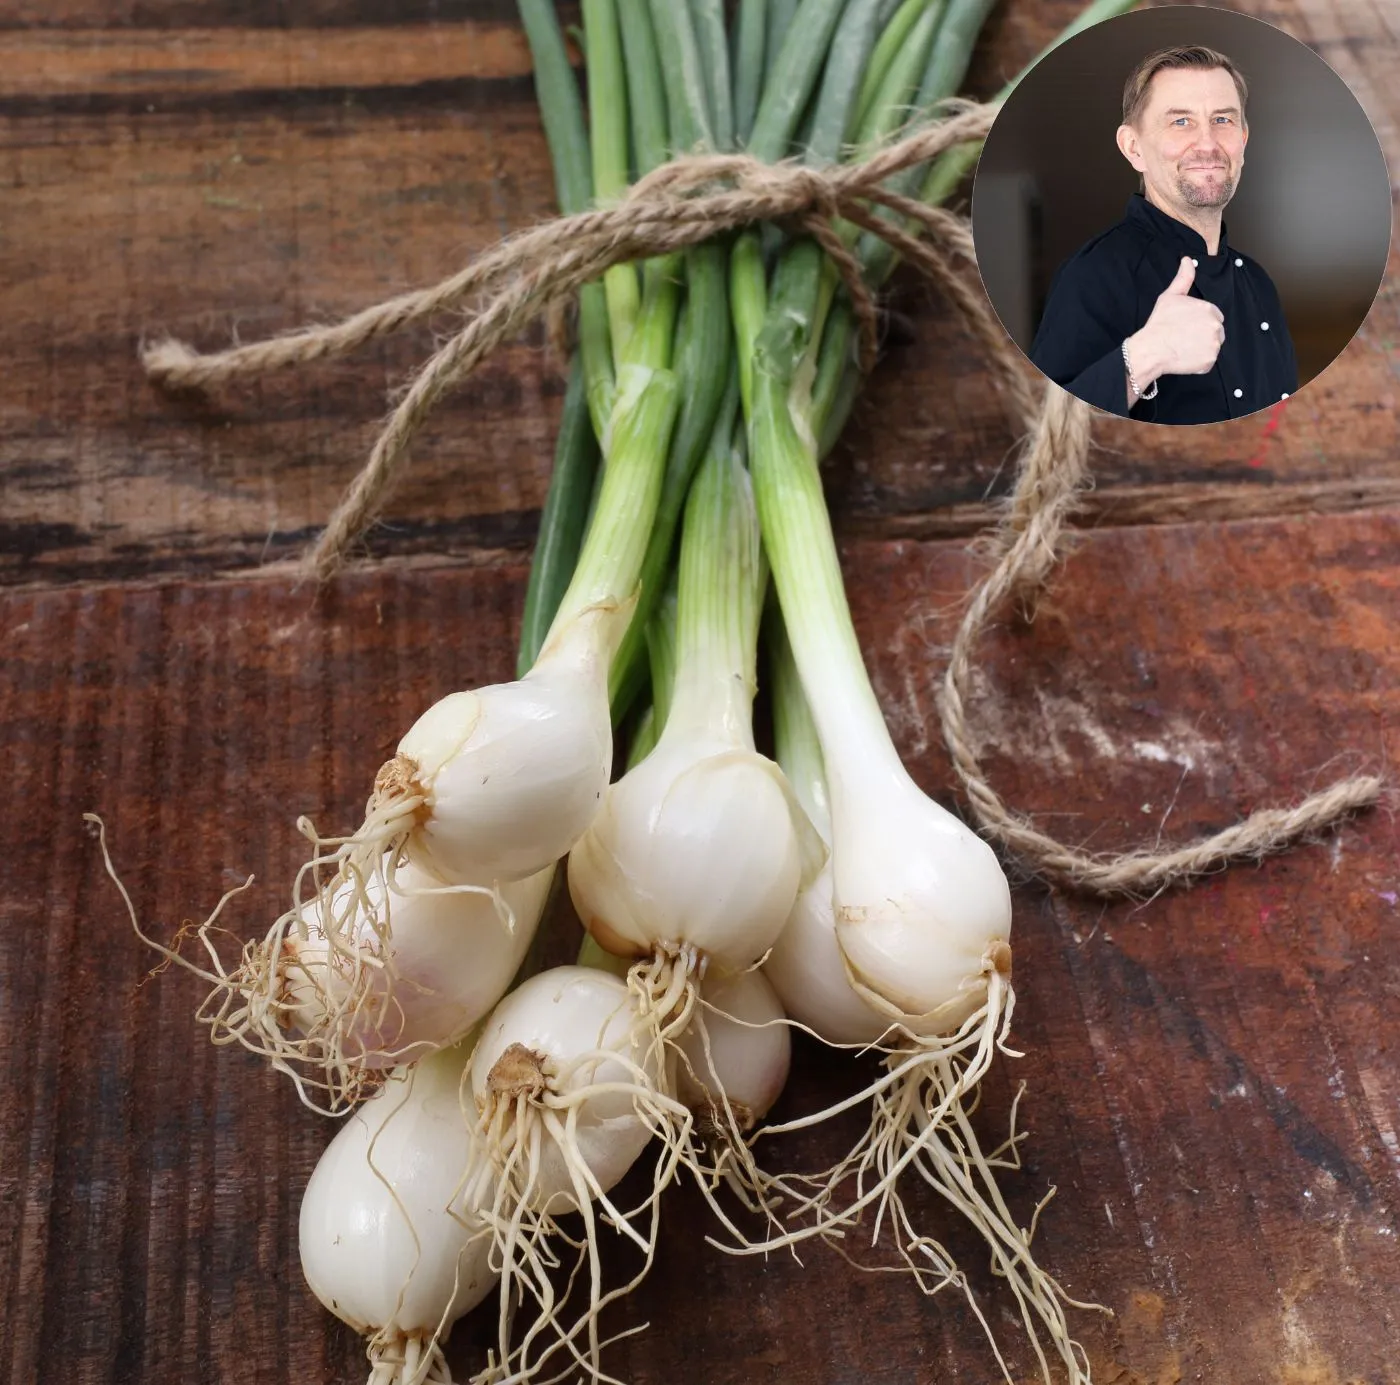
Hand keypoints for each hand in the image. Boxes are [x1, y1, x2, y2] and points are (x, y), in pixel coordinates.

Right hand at [1126, 257, 1224, 384]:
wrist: (1151, 349)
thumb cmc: (1159, 323)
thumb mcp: (1170, 296)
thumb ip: (1183, 278)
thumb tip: (1188, 260)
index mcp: (1210, 309)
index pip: (1212, 316)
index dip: (1198, 322)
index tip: (1185, 327)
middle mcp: (1216, 326)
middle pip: (1215, 332)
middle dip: (1202, 335)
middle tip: (1183, 338)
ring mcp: (1214, 344)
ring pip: (1211, 347)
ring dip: (1200, 349)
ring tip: (1182, 348)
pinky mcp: (1209, 361)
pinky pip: (1207, 362)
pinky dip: (1197, 363)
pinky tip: (1184, 357)